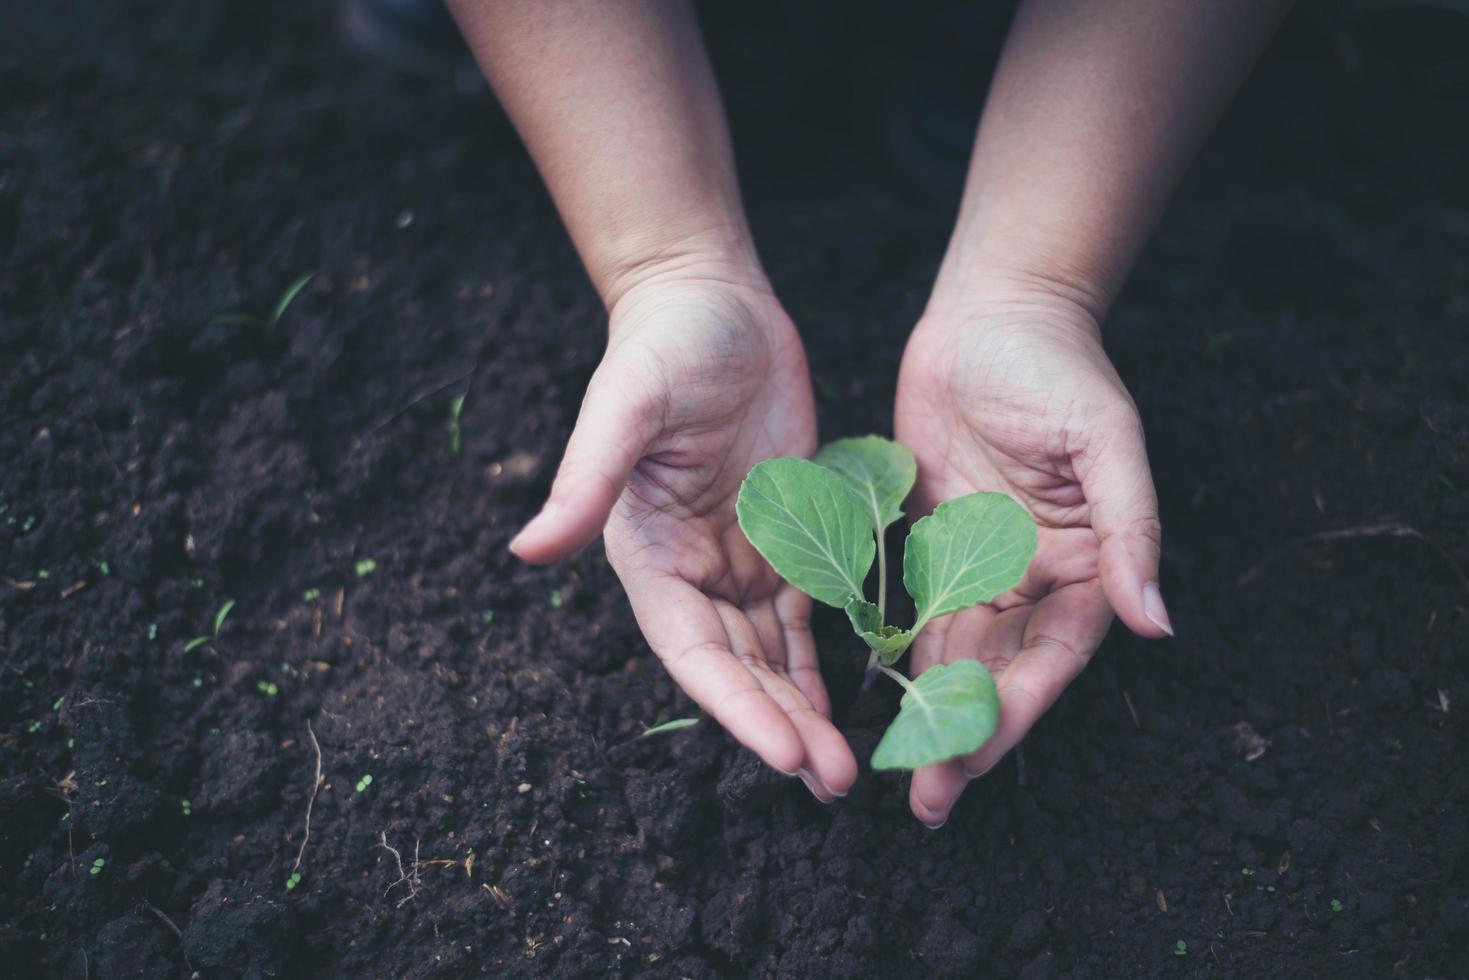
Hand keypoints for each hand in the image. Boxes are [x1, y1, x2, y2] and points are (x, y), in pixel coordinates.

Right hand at [510, 270, 855, 801]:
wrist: (712, 301)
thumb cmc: (663, 345)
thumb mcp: (624, 406)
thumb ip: (584, 481)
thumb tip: (525, 551)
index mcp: (648, 555)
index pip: (692, 651)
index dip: (734, 705)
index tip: (783, 751)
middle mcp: (690, 571)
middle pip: (738, 668)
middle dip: (780, 726)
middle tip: (833, 781)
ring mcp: (739, 560)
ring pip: (773, 656)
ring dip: (804, 711)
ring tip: (842, 770)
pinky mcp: (784, 540)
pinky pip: (804, 618)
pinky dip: (821, 664)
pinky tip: (849, 707)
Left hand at [893, 290, 1171, 826]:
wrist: (992, 315)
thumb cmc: (1060, 369)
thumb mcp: (1106, 441)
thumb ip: (1131, 531)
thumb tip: (1160, 624)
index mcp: (1083, 565)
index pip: (1051, 658)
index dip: (1014, 713)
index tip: (972, 761)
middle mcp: (1031, 577)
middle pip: (1000, 673)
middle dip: (966, 736)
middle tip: (929, 799)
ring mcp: (979, 564)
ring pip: (953, 656)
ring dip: (928, 715)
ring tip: (898, 773)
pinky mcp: (929, 543)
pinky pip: (912, 611)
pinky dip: (895, 657)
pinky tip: (869, 701)